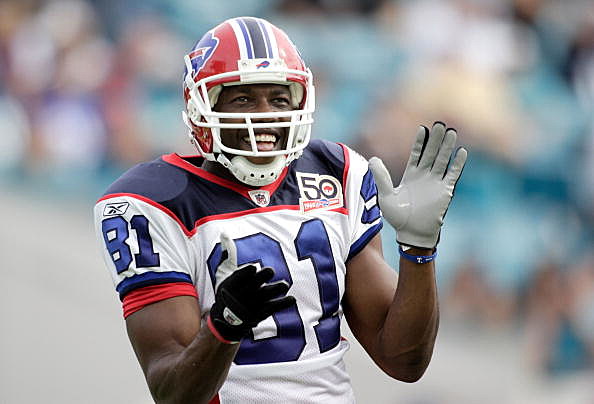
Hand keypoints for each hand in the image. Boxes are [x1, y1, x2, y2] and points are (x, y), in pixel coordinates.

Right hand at [209, 233, 294, 342]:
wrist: (226, 321)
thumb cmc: (227, 291)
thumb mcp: (223, 273)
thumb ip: (227, 253)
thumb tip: (224, 233)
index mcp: (231, 284)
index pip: (240, 277)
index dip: (248, 273)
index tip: (253, 267)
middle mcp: (242, 295)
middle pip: (254, 284)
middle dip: (262, 278)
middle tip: (270, 271)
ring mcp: (252, 305)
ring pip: (266, 296)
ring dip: (276, 290)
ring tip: (284, 285)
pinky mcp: (261, 314)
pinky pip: (273, 308)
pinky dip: (283, 304)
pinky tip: (292, 299)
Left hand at [369, 122, 466, 248]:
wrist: (412, 233)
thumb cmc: (398, 217)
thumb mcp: (386, 196)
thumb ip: (381, 177)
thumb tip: (372, 159)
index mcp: (411, 175)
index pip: (417, 154)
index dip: (420, 142)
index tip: (423, 129)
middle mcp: (424, 176)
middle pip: (432, 153)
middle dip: (436, 139)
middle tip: (441, 124)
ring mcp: (435, 183)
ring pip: (443, 160)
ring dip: (447, 147)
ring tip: (452, 132)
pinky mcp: (445, 191)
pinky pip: (452, 174)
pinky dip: (457, 164)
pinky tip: (462, 152)